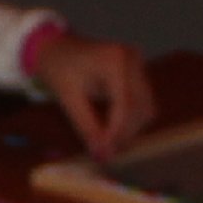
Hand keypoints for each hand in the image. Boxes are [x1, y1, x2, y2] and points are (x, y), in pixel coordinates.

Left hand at [31, 29, 151, 156]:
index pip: (125, 103)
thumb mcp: (68, 98)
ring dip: (130, 129)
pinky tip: (112, 129)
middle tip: (105, 153)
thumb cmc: (59, 68)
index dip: (118, 131)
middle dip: (125, 133)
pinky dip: (130, 119)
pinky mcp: (138, 72)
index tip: (105, 153)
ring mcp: (138, 64)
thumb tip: (101, 154)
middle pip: (141, 107)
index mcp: (115, 60)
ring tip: (107, 143)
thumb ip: (86, 126)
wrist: (56, 48)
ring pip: (145, 108)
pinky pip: (142, 103)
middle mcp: (132, 59)